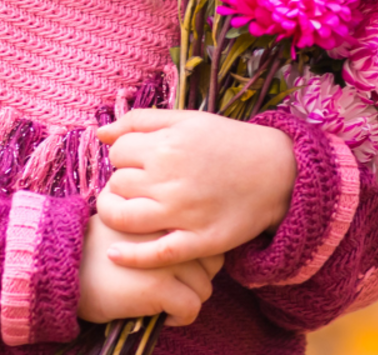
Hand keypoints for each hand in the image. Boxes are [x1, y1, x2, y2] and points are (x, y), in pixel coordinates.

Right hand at [77, 214, 222, 326]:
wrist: (66, 270)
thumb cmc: (98, 247)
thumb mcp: (132, 221)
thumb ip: (160, 223)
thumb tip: (193, 240)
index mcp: (164, 211)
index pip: (204, 231)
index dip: (199, 252)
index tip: (183, 265)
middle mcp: (169, 229)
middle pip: (213, 259)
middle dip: (199, 276)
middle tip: (178, 285)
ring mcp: (165, 257)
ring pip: (204, 287)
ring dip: (189, 298)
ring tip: (168, 301)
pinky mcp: (159, 286)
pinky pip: (191, 307)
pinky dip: (181, 317)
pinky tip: (163, 315)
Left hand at [96, 110, 296, 269]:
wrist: (276, 171)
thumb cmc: (228, 142)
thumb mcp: (188, 119)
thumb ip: (142, 121)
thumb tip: (100, 133)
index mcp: (167, 144)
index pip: (118, 151)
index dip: (124, 155)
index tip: (138, 160)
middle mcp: (170, 178)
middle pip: (117, 183)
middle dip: (122, 182)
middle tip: (140, 184)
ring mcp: (182, 213)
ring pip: (122, 218)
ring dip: (116, 214)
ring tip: (126, 211)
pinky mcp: (196, 242)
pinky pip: (151, 255)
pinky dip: (128, 256)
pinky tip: (116, 253)